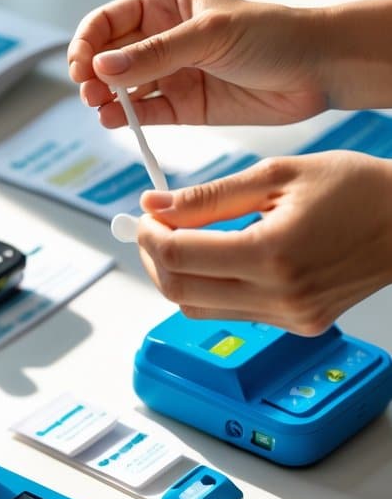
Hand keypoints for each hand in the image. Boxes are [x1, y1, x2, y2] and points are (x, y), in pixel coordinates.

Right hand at [67, 0, 328, 127]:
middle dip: (94, 73)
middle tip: (89, 90)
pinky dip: (128, 118)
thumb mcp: (209, 36)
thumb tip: (103, 67)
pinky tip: (115, 121)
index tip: (82, 64)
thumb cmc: (272, 35)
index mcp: (166, 5)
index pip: (109, 21)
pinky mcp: (186, 106)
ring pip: (124, 87)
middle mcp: (163, 39)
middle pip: (110, 56)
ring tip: (100, 107)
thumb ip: (155, 54)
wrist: (317, 69)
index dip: (89, 41)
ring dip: (107, 98)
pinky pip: (147, 113)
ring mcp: (173, 74)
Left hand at [136, 151, 391, 334]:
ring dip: (178, 276)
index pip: (179, 257)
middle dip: (152, 259)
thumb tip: (155, 205)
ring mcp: (291, 317)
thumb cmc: (355, 188)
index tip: (143, 215)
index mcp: (272, 254)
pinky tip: (218, 255)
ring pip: (201, 309)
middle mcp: (280, 296)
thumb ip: (209, 195)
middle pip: (180, 292)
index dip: (147, 235)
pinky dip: (212, 286)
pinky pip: (234, 312)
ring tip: (181, 239)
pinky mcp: (299, 325)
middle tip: (151, 228)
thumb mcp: (277, 173)